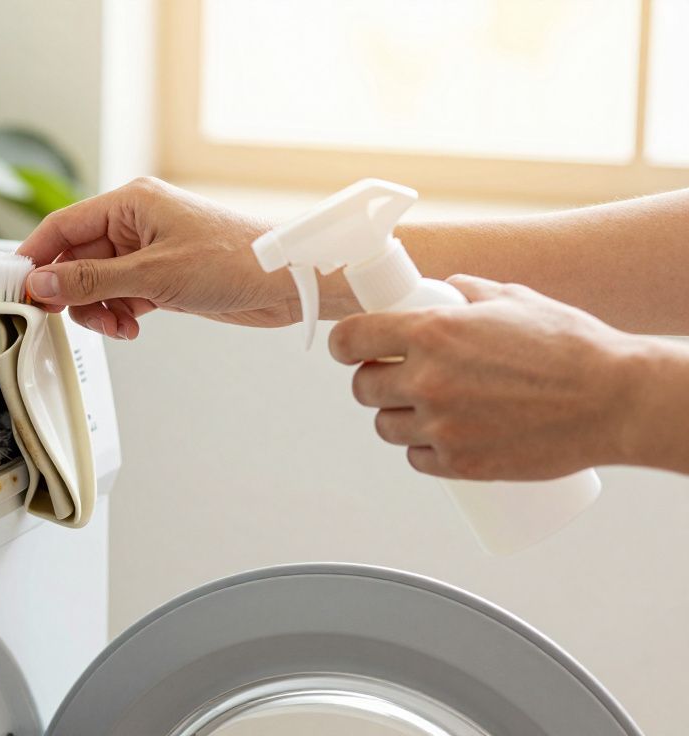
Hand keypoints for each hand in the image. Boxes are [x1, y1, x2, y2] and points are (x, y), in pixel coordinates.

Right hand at [16, 177, 303, 338]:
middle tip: (71, 316)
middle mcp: (136, 223)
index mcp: (130, 203)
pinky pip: (121, 295)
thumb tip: (43, 282)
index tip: (17, 286)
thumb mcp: (154, 274)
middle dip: (74, 293)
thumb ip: (92, 281)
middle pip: (77, 259)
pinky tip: (133, 325)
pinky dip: (120, 314)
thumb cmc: (236, 260)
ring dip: (99, 309)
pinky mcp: (162, 276)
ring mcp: (148, 251)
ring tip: (118, 325)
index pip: (63, 226)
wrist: (286, 281)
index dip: (36, 256)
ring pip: (98, 283)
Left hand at [329, 274, 647, 480]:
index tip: (351, 348)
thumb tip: (443, 289)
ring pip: (386, 427)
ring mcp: (442, 427)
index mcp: (431, 333)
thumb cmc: (571, 346)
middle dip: (374, 381)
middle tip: (397, 378)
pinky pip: (417, 460)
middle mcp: (427, 380)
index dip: (345, 345)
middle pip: (363, 388)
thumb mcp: (514, 299)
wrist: (615, 401)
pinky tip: (440, 440)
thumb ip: (468, 292)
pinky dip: (423, 452)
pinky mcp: (461, 464)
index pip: (350, 339)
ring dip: (396, 418)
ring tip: (425, 409)